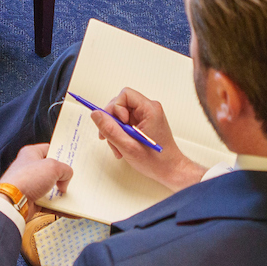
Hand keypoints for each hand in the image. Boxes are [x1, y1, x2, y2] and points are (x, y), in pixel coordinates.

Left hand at [0, 142, 73, 202]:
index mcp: (31, 154)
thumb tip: (65, 182)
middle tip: (75, 179)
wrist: (13, 202)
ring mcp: (30, 185)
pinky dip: (59, 207)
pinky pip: (49, 203)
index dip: (61, 153)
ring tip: (75, 196)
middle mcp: (29, 168)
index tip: (72, 159)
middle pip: (51, 170)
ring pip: (51, 188)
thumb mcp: (53, 167)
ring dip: (62, 193)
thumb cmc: (27, 179)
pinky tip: (70, 210)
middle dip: (63, 176)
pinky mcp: (32, 200)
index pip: (49, 149)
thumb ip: (65, 170)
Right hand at [91, 87, 206, 191]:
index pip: (125, 95)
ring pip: (121, 115)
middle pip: (121, 104)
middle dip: (111, 122)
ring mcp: (147, 116)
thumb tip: (96, 115)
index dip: (116, 108)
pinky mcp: (144, 123)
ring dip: (115, 131)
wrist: (170, 170)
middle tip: (108, 138)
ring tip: (118, 148)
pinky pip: (126, 123)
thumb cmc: (156, 161)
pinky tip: (122, 148)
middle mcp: (149, 109)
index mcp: (150, 110)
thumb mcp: (128, 146)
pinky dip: (121, 134)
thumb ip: (110, 129)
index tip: (118, 125)